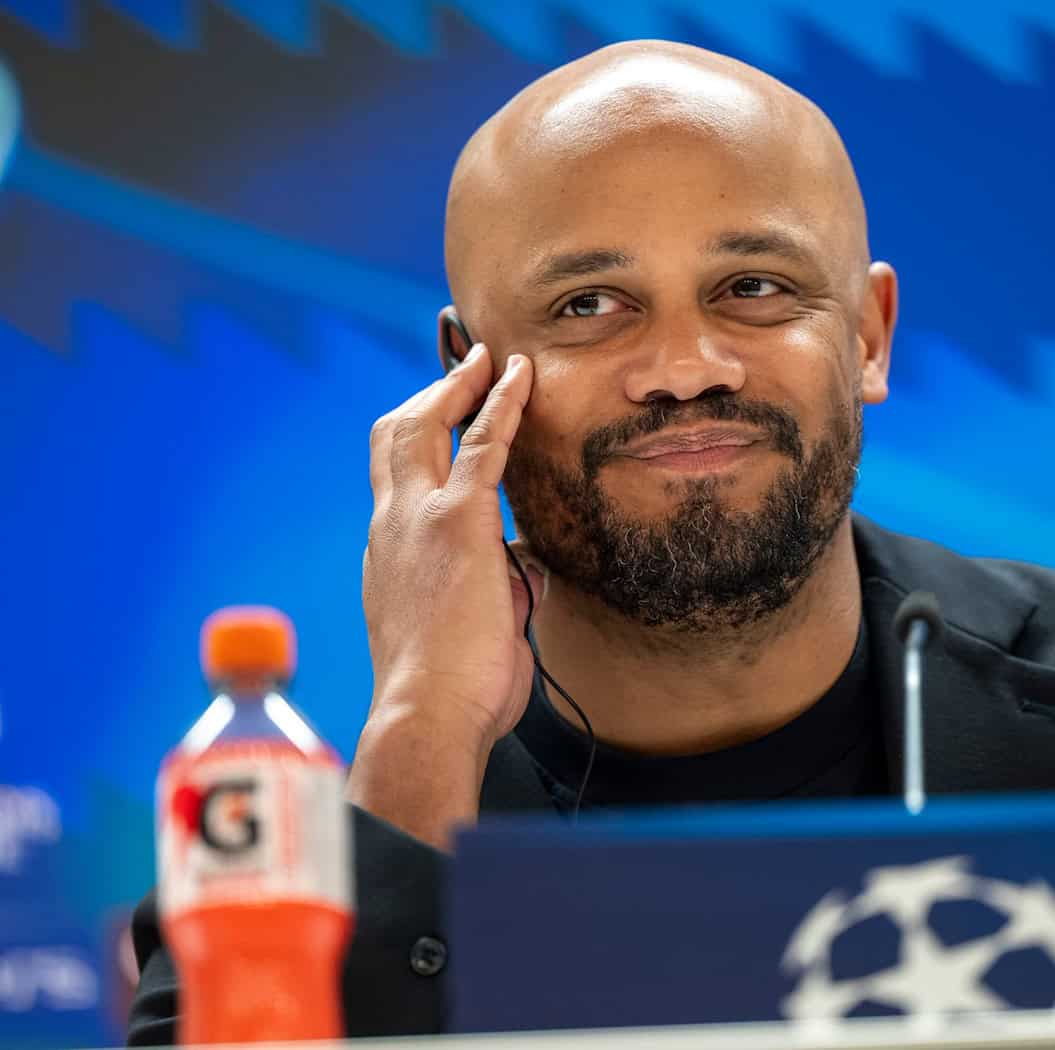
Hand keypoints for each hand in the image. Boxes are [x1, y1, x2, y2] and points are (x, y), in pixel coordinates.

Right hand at [348, 345, 541, 847]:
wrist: (428, 714)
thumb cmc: (449, 689)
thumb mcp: (462, 626)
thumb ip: (488, 586)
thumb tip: (522, 570)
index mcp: (388, 549)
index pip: (394, 475)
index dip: (416, 435)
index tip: (441, 411)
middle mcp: (391, 523)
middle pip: (396, 434)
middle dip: (431, 393)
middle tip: (465, 367)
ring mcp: (419, 518)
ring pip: (427, 424)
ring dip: (462, 385)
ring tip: (492, 360)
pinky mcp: (458, 522)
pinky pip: (483, 444)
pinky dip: (502, 404)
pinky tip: (520, 376)